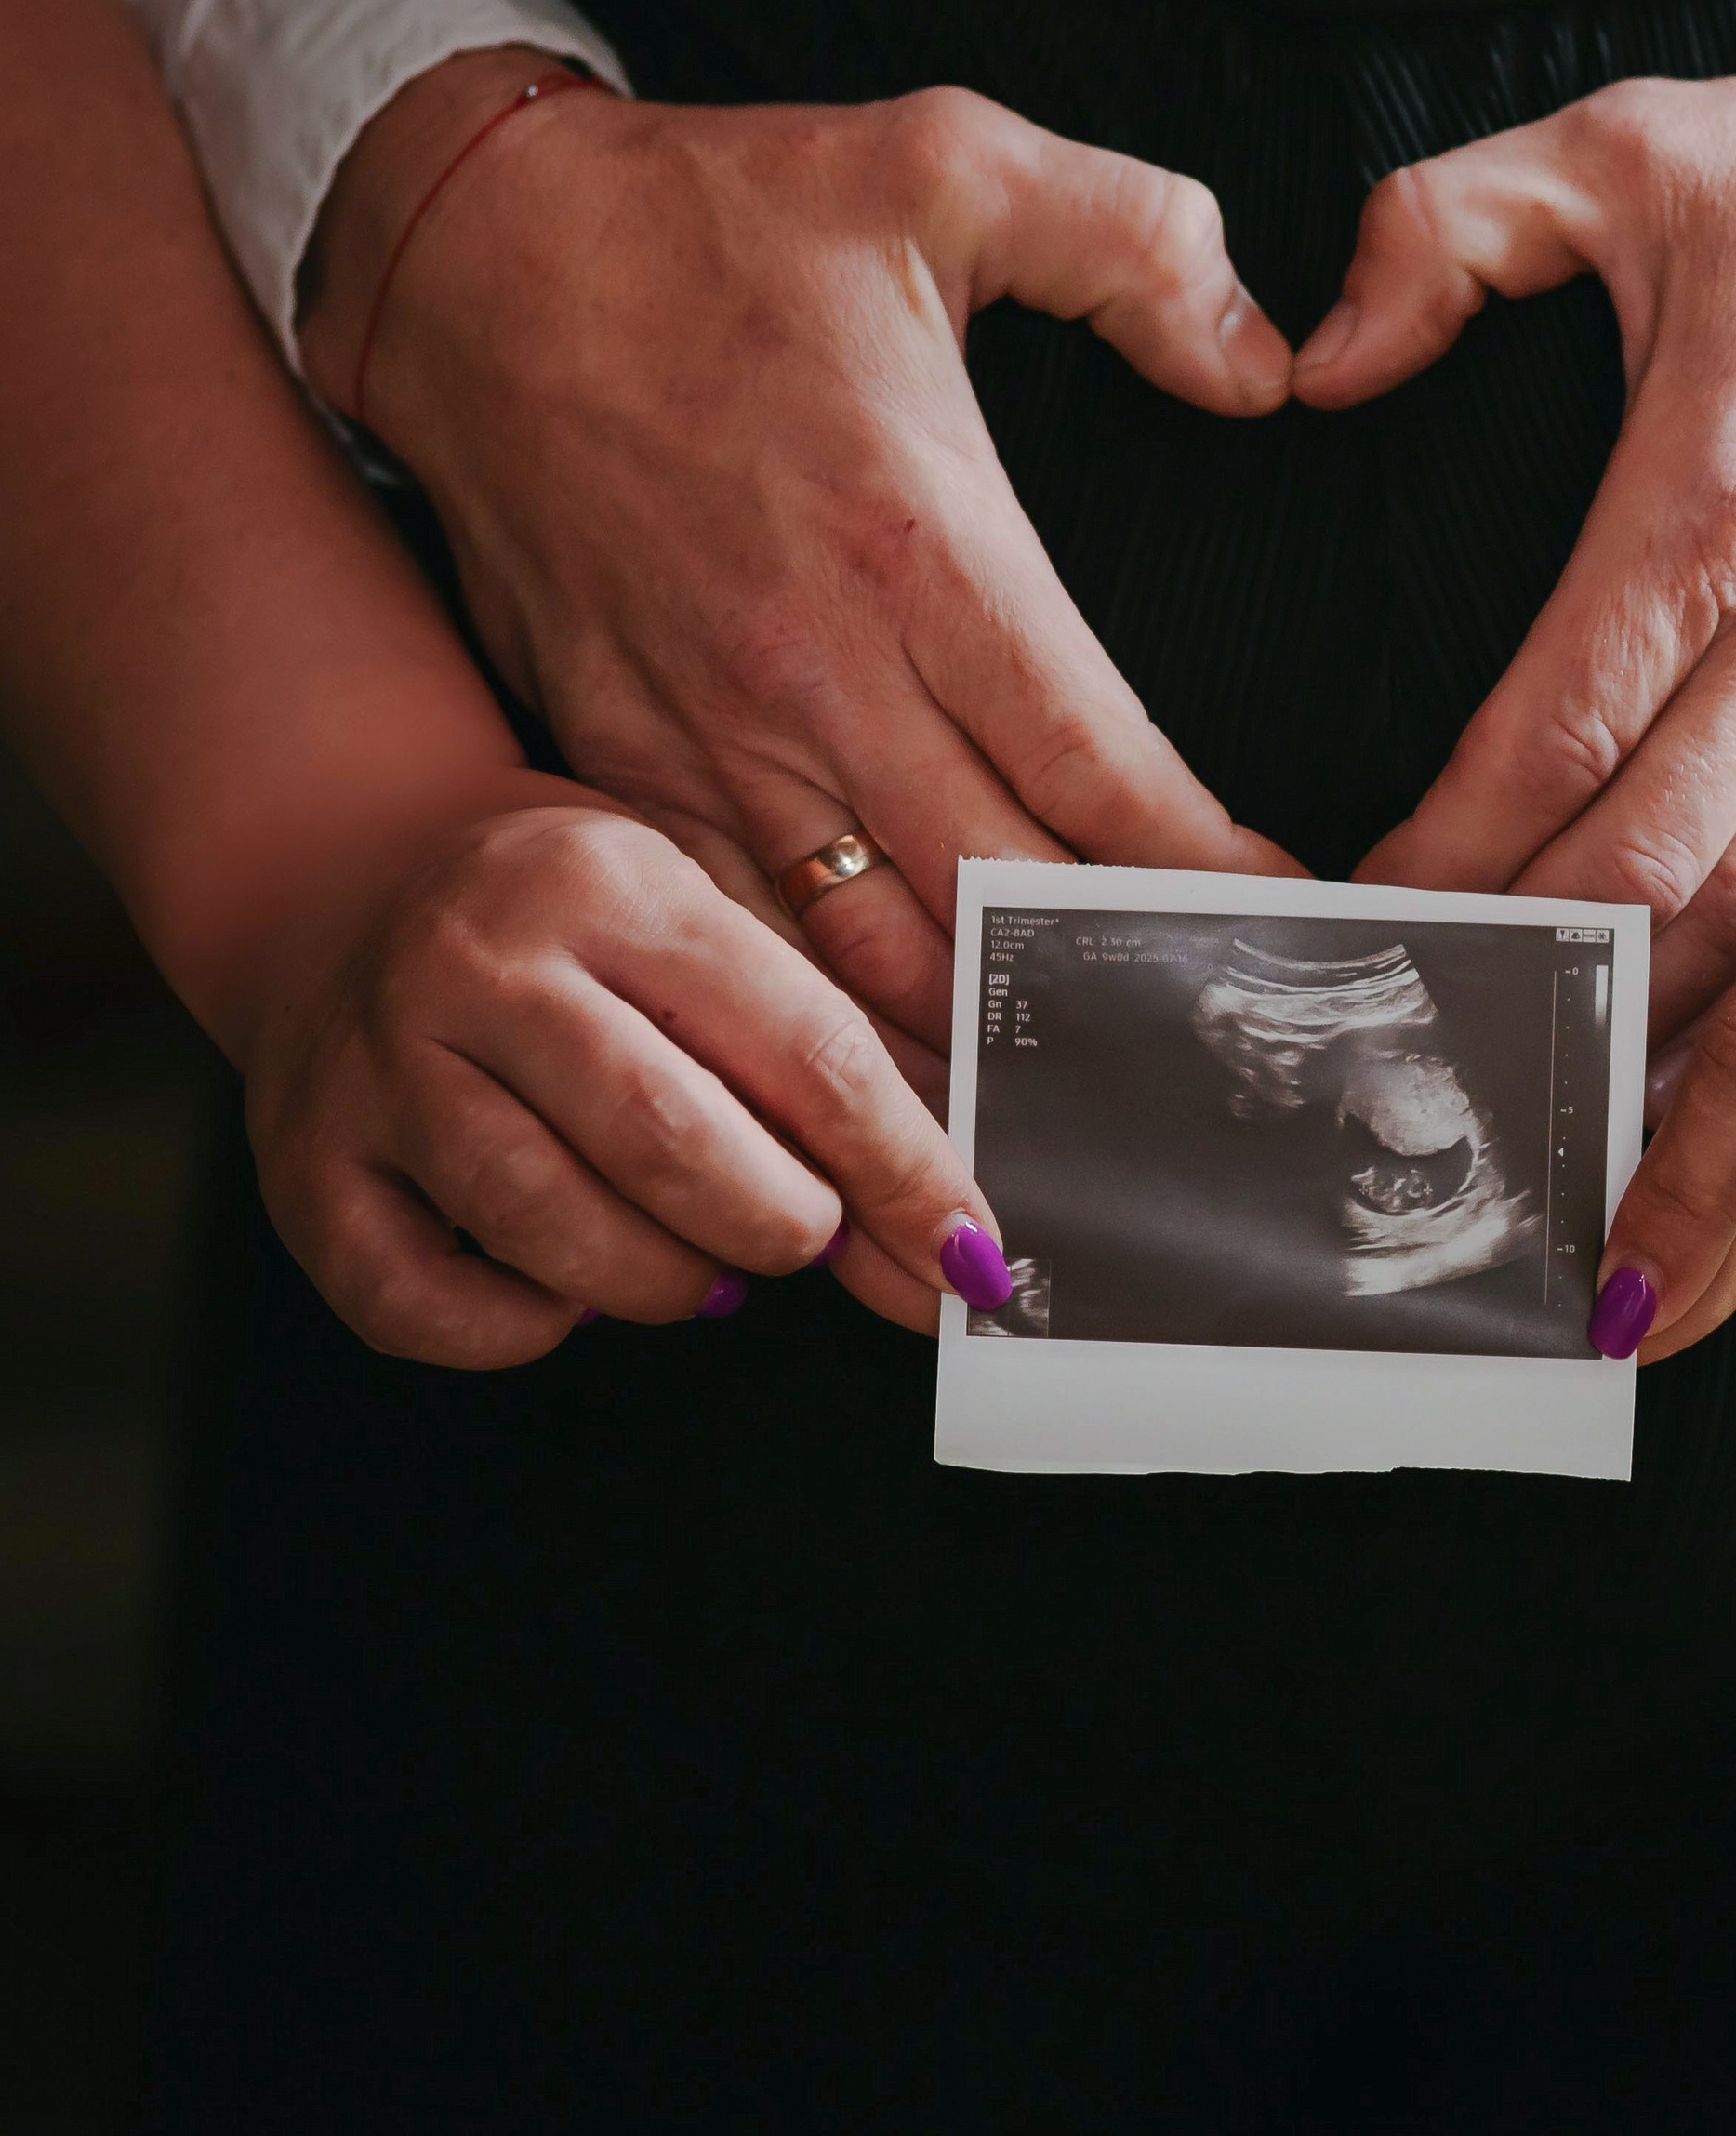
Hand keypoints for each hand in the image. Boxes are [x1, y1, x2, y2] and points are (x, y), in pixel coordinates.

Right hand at [244, 779, 1008, 1366]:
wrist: (349, 872)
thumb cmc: (561, 919)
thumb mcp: (688, 919)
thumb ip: (801, 1053)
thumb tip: (936, 1230)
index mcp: (613, 885)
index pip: (800, 1046)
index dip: (900, 1169)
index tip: (962, 1252)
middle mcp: (484, 964)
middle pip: (674, 1143)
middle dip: (781, 1229)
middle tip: (807, 1241)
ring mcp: (382, 1066)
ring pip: (554, 1230)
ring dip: (664, 1283)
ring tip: (701, 1268)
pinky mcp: (308, 1165)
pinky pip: (421, 1303)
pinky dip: (518, 1328)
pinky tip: (563, 1290)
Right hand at [300, 55, 1299, 1053]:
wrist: (472, 257)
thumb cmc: (715, 218)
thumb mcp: (947, 159)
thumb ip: (1140, 244)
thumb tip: (1267, 367)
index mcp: (918, 542)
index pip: (1101, 771)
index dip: (1207, 873)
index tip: (1290, 919)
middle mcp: (814, 672)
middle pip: (1002, 894)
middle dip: (1120, 974)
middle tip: (1215, 1020)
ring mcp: (706, 735)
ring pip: (868, 954)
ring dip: (982, 1024)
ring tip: (1083, 1069)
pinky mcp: (621, 760)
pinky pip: (744, 929)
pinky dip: (830, 1009)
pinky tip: (903, 1055)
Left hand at [1296, 30, 1735, 1044]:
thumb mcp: (1624, 145)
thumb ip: (1443, 231)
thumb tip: (1315, 368)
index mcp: (1717, 488)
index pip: (1556, 732)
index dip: (1450, 850)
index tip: (1362, 910)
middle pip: (1655, 860)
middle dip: (1523, 959)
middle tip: (1417, 1013)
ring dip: (1647, 1003)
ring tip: (1530, 1059)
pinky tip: (1689, 1027)